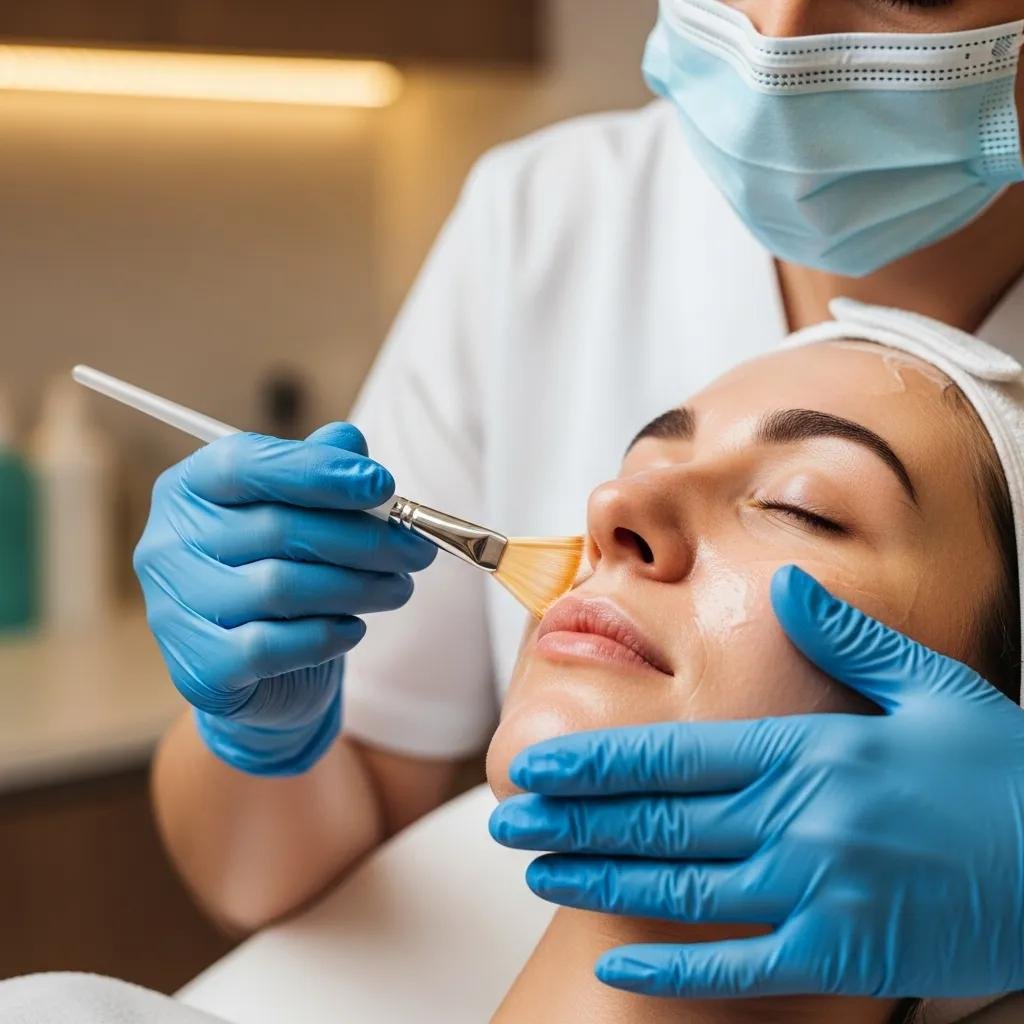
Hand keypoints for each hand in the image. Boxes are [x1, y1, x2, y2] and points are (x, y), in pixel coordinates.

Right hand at [134, 422, 435, 775]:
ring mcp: (174, 609)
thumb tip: (350, 442)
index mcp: (190, 487)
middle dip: (365, 539)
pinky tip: (353, 628)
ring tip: (399, 587)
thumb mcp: (301, 513)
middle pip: (278, 528)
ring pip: (282, 587)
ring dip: (358, 587)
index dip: (320, 471)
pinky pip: (274, 646)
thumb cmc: (282, 571)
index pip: (248, 464)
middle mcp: (168, 543)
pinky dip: (326, 635)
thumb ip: (319, 471)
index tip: (384, 484)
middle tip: (418, 549)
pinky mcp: (198, 667)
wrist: (258, 674)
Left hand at [489, 565, 1023, 998]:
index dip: (596, 762)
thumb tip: (786, 584)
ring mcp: (817, 891)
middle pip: (659, 820)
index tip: (537, 766)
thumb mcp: (929, 685)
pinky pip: (743, 964)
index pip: (674, 754)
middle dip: (574, 820)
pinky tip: (620, 956)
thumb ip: (846, 637)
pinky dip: (678, 965)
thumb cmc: (1000, 771)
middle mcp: (799, 818)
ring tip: (539, 872)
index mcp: (807, 751)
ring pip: (684, 887)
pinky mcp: (843, 956)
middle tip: (506, 821)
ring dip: (602, 880)